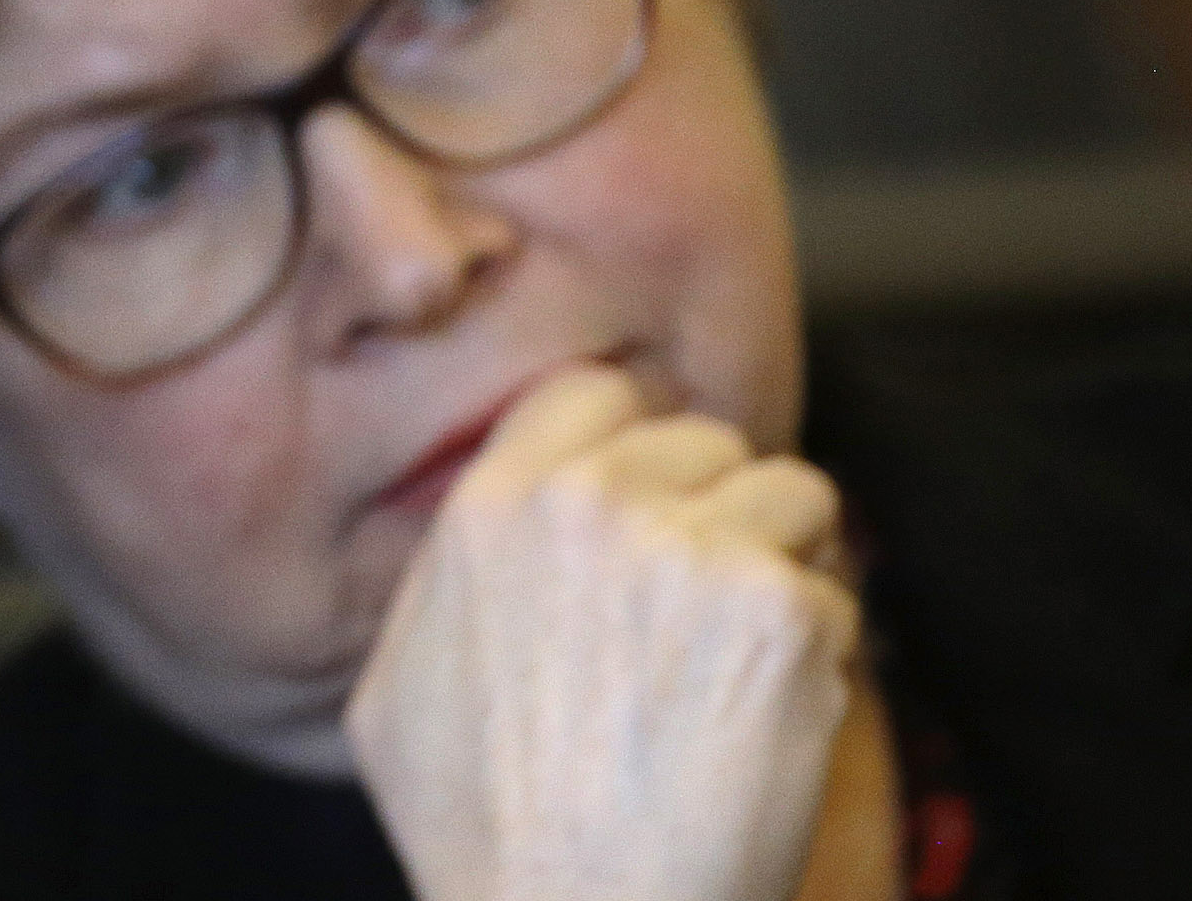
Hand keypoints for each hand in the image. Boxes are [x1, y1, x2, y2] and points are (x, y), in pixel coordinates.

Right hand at [345, 363, 860, 900]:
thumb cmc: (480, 838)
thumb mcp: (394, 690)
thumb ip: (448, 588)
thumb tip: (486, 547)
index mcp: (492, 507)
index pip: (594, 394)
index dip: (633, 448)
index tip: (651, 507)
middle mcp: (590, 503)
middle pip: (704, 440)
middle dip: (719, 510)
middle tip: (711, 607)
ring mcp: (692, 550)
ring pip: (794, 498)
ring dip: (787, 563)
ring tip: (756, 656)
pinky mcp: (783, 614)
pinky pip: (839, 598)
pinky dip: (823, 657)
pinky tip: (774, 724)